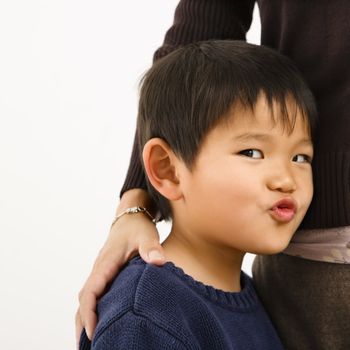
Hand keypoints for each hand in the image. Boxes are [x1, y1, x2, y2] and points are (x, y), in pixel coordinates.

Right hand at [75, 211, 164, 347]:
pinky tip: (100, 320)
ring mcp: (101, 271)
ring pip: (87, 297)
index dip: (89, 312)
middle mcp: (99, 269)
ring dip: (85, 317)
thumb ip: (151, 248)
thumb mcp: (146, 235)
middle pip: (84, 299)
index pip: (91, 291)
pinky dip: (92, 309)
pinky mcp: (106, 273)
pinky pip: (94, 293)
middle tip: (88, 346)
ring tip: (90, 340)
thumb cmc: (138, 228)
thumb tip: (159, 262)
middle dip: (83, 322)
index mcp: (106, 263)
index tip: (93, 332)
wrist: (131, 217)